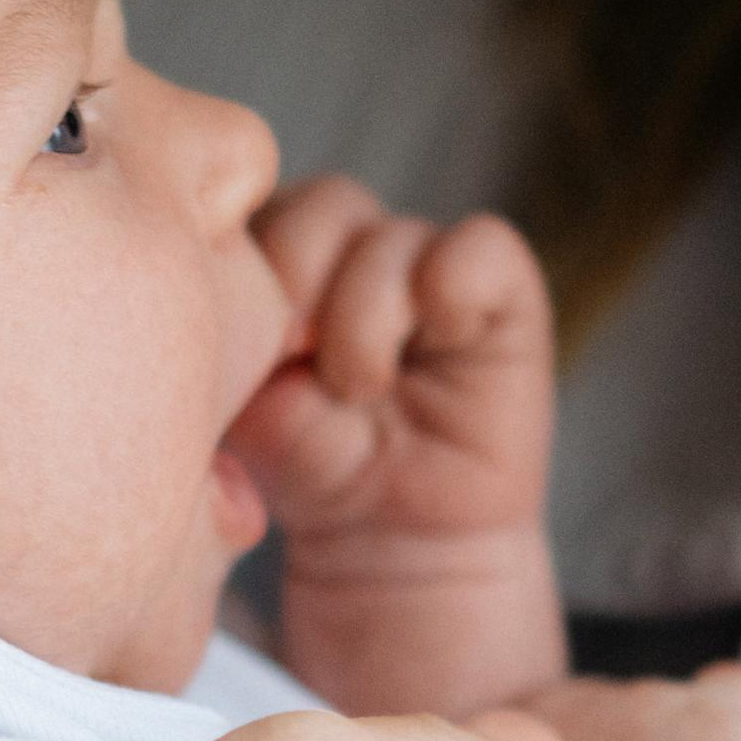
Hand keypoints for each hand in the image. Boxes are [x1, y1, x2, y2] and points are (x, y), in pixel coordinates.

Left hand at [228, 176, 557, 544]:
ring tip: (359, 389)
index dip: (250, 258)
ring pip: (393, 234)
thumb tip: (268, 300)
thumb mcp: (247, 406)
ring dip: (366, 316)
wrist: (395, 538)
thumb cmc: (315, 466)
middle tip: (299, 355)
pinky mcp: (503, 291)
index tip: (249, 346)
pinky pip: (482, 247)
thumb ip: (238, 336)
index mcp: (283, 252)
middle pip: (326, 202)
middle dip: (300, 276)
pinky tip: (437, 344)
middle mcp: (359, 245)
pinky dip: (451, 290)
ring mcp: (430, 261)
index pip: (259, 202)